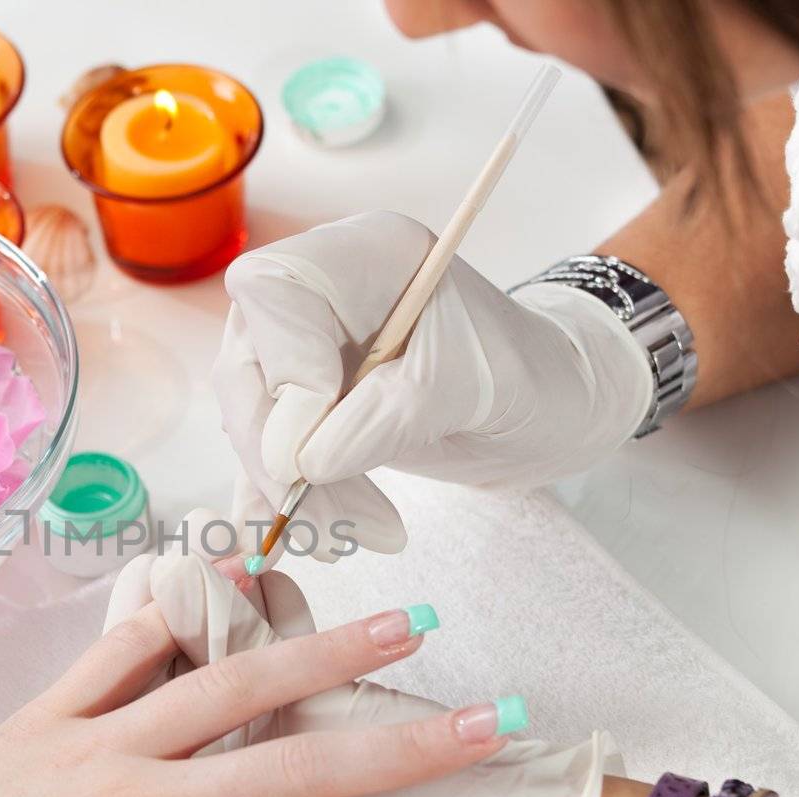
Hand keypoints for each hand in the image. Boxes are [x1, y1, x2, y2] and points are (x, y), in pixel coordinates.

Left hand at [0, 598, 527, 796]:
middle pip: (298, 764)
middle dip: (406, 744)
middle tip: (495, 718)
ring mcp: (95, 744)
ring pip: (229, 689)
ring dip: (319, 654)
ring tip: (400, 627)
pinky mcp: (49, 716)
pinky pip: (120, 653)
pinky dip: (175, 615)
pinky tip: (227, 581)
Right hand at [215, 211, 653, 559]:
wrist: (551, 405)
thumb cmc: (530, 375)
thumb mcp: (473, 389)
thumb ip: (388, 415)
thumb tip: (303, 462)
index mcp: (364, 255)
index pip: (273, 291)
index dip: (281, 369)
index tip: (312, 450)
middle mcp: (319, 292)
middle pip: (247, 365)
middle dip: (274, 454)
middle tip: (323, 522)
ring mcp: (304, 347)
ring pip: (252, 420)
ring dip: (287, 492)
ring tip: (351, 540)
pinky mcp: (303, 401)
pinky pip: (266, 451)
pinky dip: (282, 502)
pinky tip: (316, 539)